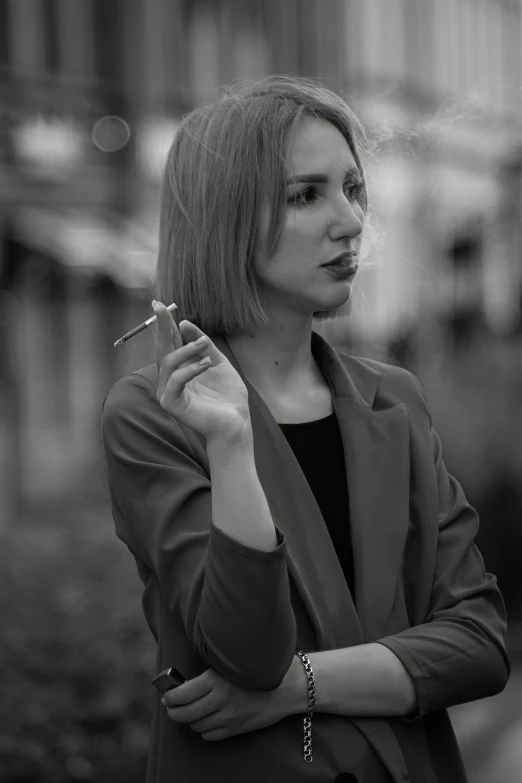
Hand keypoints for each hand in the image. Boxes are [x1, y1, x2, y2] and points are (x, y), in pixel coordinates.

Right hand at [153, 301, 250, 442]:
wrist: (236, 421)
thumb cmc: (227, 396)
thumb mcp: (218, 362)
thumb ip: (204, 345)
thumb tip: (184, 323)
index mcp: (180, 369)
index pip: (169, 343)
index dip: (165, 325)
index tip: (161, 305)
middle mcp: (170, 379)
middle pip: (162, 349)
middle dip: (163, 327)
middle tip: (164, 308)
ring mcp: (168, 391)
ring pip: (168, 361)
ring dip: (187, 349)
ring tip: (204, 344)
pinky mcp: (171, 403)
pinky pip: (175, 380)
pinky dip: (190, 368)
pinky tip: (206, 364)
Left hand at [161, 668, 289, 741]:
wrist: (286, 687)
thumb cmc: (258, 669)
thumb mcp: (231, 666)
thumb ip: (209, 675)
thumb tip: (184, 684)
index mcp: (216, 681)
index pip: (182, 694)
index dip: (170, 697)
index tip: (167, 695)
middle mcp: (220, 701)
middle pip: (185, 713)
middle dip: (174, 711)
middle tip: (171, 706)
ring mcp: (228, 718)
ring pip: (196, 725)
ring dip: (190, 719)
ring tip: (190, 711)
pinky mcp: (236, 729)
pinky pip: (210, 735)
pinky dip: (204, 729)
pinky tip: (207, 719)